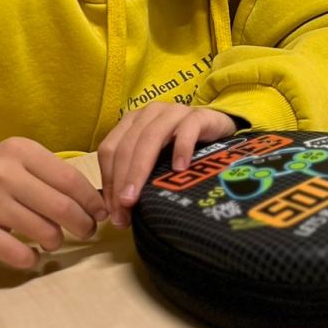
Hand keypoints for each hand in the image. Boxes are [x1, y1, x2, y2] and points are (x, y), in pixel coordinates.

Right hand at [0, 137, 108, 270]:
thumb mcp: (21, 162)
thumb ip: (54, 176)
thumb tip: (96, 204)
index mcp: (21, 151)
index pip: (70, 179)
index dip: (92, 201)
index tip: (101, 213)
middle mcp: (4, 174)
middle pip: (61, 207)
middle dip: (83, 224)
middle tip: (87, 231)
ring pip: (43, 231)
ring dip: (57, 240)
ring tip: (54, 240)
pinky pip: (17, 253)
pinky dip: (31, 258)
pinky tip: (32, 255)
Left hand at [97, 102, 236, 227]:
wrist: (219, 130)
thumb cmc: (181, 150)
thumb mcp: (155, 163)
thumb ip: (136, 179)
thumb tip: (118, 215)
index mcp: (132, 122)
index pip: (109, 150)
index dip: (108, 180)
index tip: (113, 211)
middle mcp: (149, 113)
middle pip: (127, 146)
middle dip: (122, 180)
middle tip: (124, 209)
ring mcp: (174, 112)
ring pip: (150, 137)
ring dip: (140, 170)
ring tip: (138, 198)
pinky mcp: (199, 115)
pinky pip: (187, 130)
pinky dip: (181, 149)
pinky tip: (179, 169)